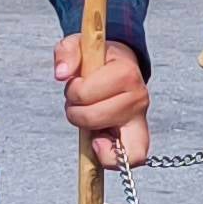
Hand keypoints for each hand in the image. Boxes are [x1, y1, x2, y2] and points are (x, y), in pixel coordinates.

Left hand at [56, 33, 149, 166]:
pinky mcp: (140, 135)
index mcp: (126, 72)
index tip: (77, 82)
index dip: (72, 90)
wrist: (120, 64)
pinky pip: (132, 158)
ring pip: (113, 143)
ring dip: (92, 134)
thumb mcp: (79, 44)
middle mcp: (138, 97)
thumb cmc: (98, 58)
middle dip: (77, 113)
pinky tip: (100, 143)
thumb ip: (67, 53)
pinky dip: (112, 158)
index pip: (84, 93)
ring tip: (92, 122)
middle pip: (93, 119)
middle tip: (81, 103)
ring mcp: (140, 118)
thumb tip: (62, 74)